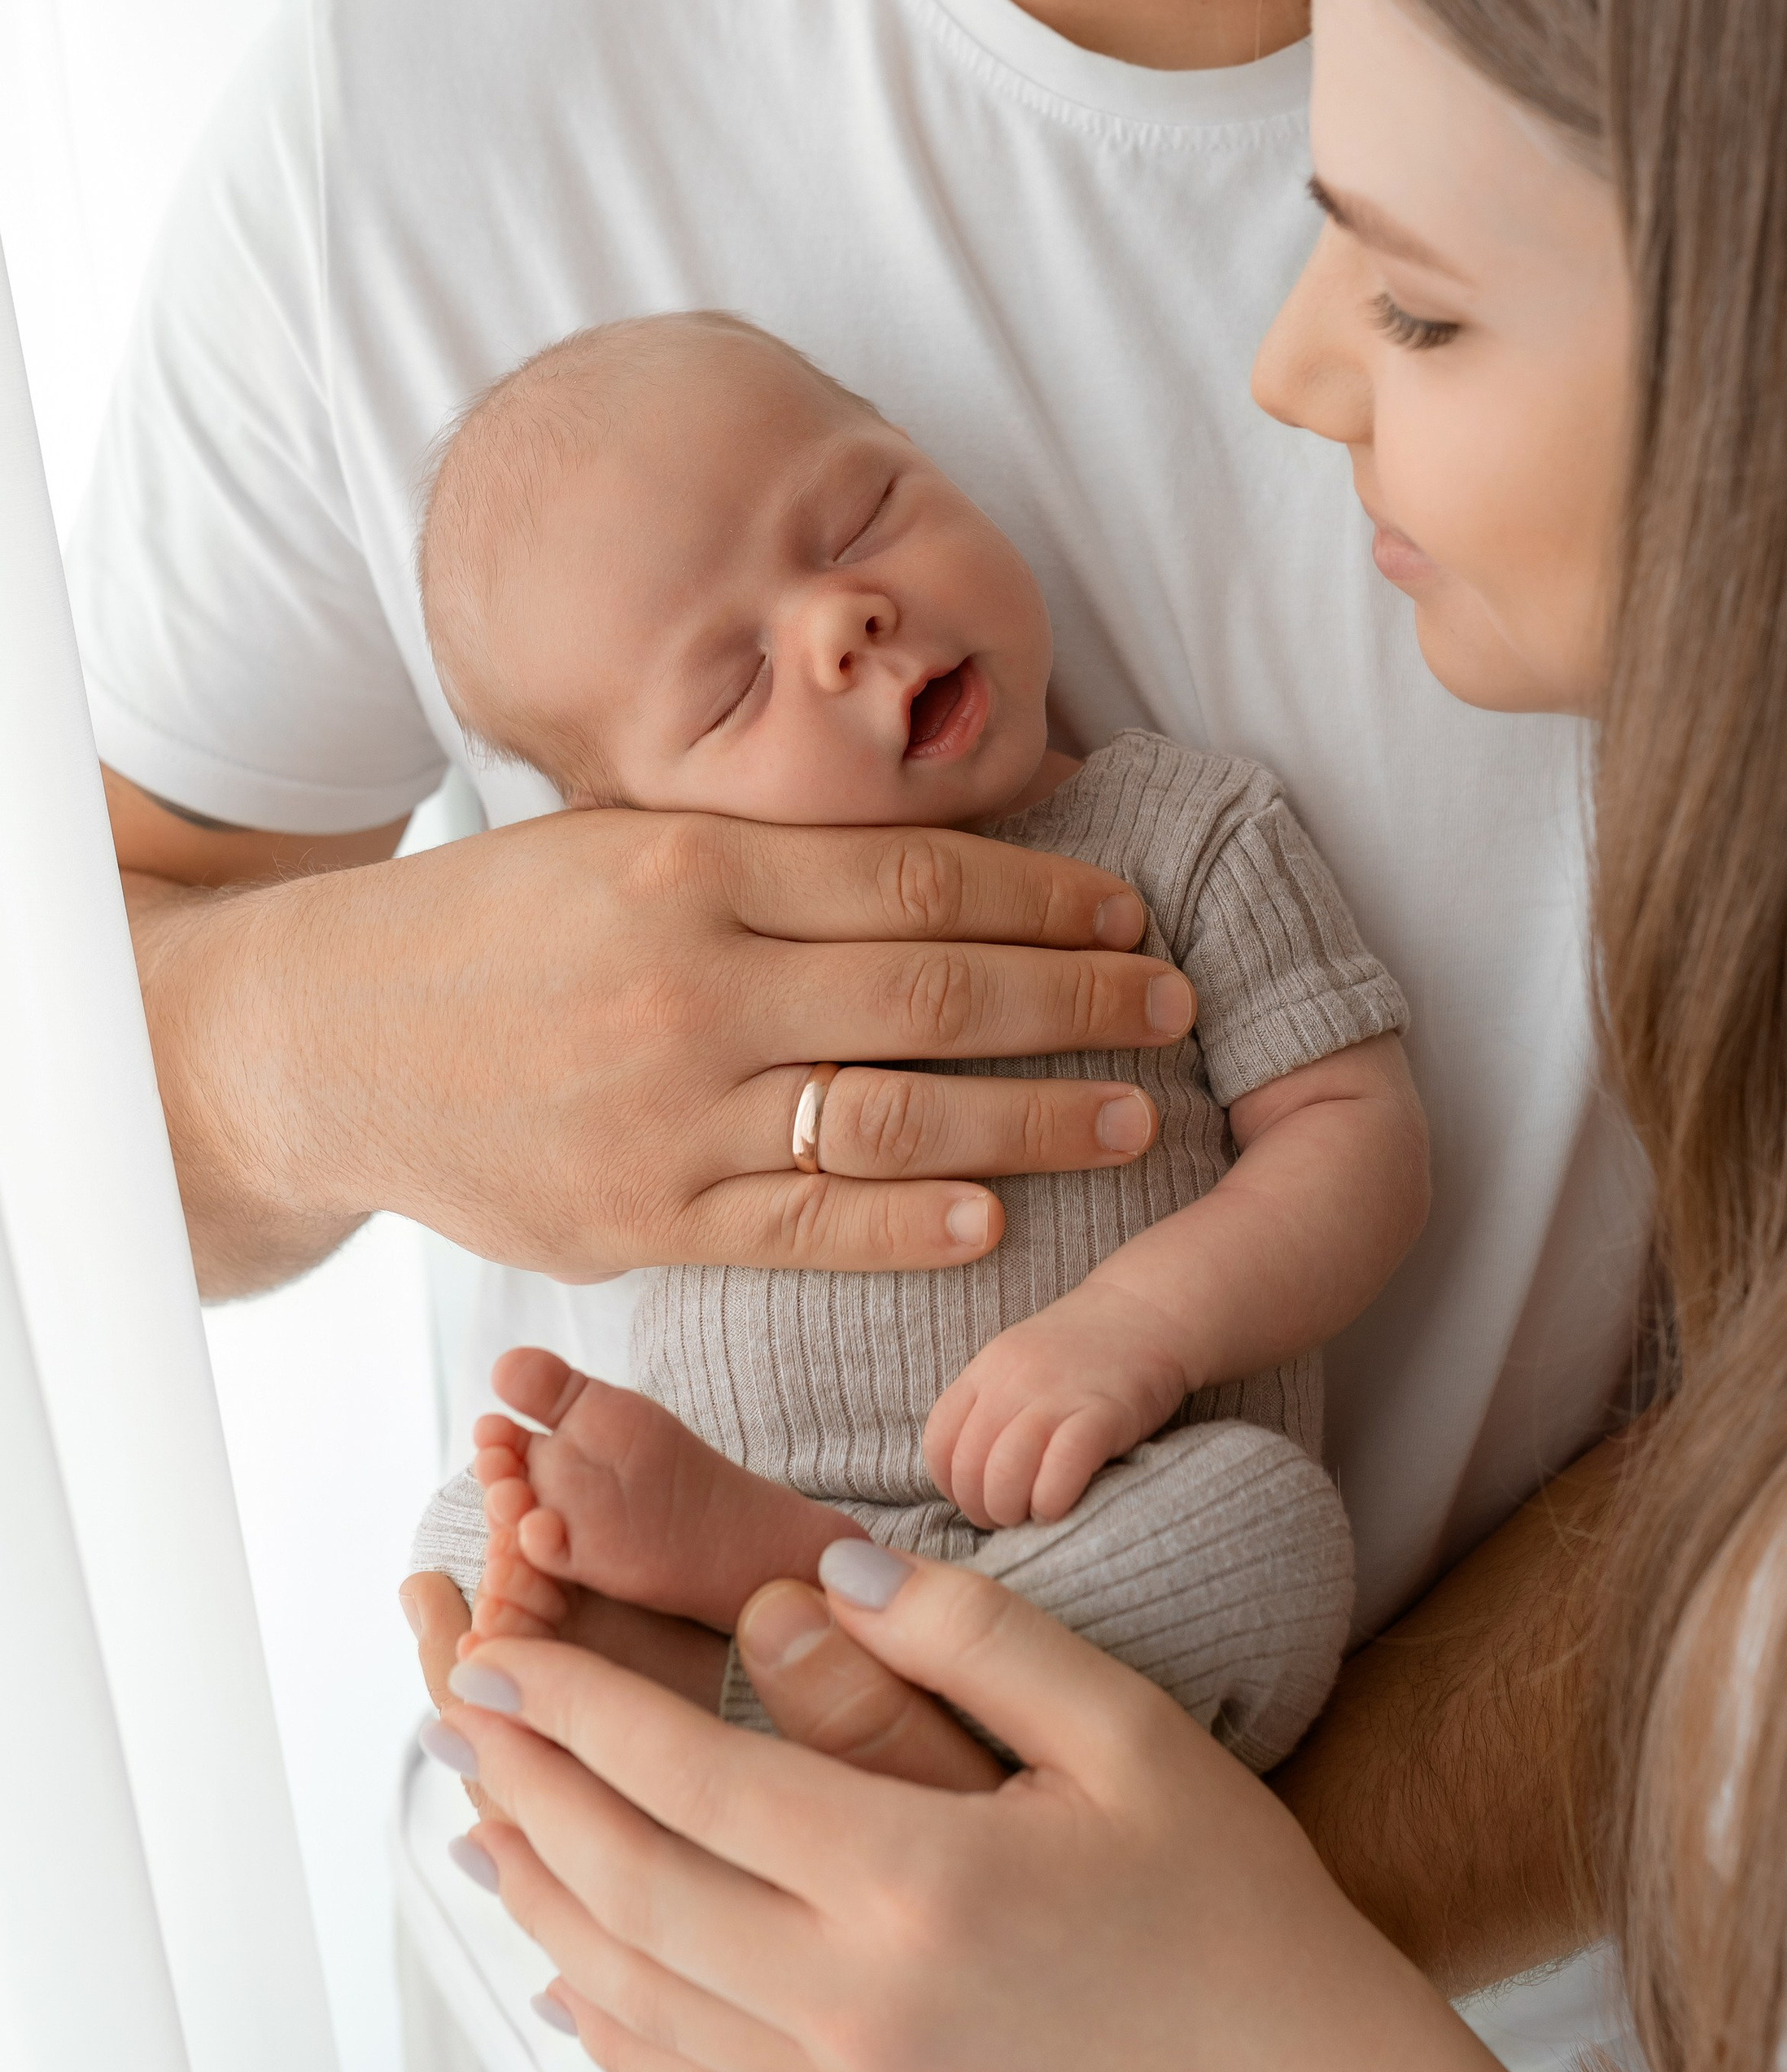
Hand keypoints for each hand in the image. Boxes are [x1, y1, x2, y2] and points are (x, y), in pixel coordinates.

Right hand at [110, 770, 1179, 1292]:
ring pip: (897, 1118)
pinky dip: (914, 1225)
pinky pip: (808, 1226)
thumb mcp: (617, 845)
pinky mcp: (642, 1217)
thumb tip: (940, 864)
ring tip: (1136, 1116)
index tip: (1128, 911)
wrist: (324, 1040)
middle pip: (937, 994)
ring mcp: (669, 1111)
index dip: (1043, 898)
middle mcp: (693, 984)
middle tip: (1177, 1005)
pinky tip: (999, 1217)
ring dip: (1036, 1119)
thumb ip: (764, 860)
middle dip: (1080, 1001)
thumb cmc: (490, 927)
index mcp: (691, 867)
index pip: (914, 880)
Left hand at [444, 1551, 1353, 2071]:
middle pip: (631, 1887)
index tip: (497, 1652)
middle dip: (527, 1789)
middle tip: (457, 1705)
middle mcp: (853, 1998)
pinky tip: (565, 1974)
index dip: (578, 1714)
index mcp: (915, 1884)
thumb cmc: (1219, 1887)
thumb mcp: (1121, 1723)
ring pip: (633, 1988)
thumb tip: (818, 1570)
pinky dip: (604, 2021)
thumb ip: (966, 1636)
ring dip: (539, 1894)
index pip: (692, 1785)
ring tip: (481, 1808)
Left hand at [922, 1287, 1190, 1524]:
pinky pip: (1057, 1474)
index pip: (939, 1443)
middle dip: (983, 1509)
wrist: (1149, 1309)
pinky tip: (1061, 1504)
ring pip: (1004, 1476)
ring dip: (1013, 1511)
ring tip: (1033, 1513)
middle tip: (1010, 1516)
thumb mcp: (1020, 1365)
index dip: (952, 1486)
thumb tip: (973, 1478)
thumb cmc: (1085, 1350)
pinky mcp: (1101, 1415)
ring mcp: (1055, 1396)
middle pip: (968, 1467)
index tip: (979, 1498)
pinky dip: (1051, 1502)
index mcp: (986, 1370)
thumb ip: (992, 1408)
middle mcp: (1011, 1382)